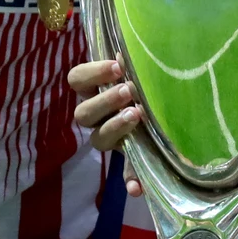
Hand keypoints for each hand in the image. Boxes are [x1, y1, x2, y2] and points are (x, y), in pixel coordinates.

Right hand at [69, 57, 145, 197]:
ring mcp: (109, 139)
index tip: (118, 66)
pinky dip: (131, 179)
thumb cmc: (143, 84)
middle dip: (105, 101)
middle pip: (84, 113)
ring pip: (98, 139)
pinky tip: (136, 187)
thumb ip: (131, 66)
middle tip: (128, 91)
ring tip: (136, 115)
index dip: (92, 73)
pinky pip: (125, 173)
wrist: (160, 113)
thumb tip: (125, 51)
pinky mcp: (128, 160)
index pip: (76, 79)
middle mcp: (96, 118)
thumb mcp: (137, 74)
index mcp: (94, 92)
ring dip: (114, 128)